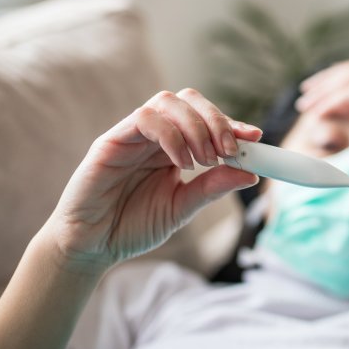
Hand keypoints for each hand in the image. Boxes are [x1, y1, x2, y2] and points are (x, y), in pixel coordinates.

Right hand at [40, 89, 260, 274]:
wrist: (92, 247)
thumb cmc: (132, 226)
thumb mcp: (182, 208)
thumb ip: (212, 188)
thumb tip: (251, 173)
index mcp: (172, 148)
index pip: (205, 120)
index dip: (232, 124)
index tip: (255, 137)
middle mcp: (153, 135)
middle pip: (189, 101)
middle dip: (216, 120)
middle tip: (230, 150)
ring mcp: (132, 135)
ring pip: (167, 102)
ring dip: (196, 127)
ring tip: (206, 159)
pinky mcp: (111, 141)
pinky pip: (144, 118)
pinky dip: (171, 135)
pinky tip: (182, 163)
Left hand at [296, 60, 348, 159]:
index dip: (338, 80)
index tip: (322, 89)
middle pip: (347, 71)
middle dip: (324, 80)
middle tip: (305, 90)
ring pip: (344, 79)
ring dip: (322, 90)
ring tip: (305, 102)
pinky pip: (348, 94)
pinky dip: (331, 102)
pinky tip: (318, 111)